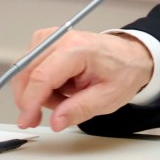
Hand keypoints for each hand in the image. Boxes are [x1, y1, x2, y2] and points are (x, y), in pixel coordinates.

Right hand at [13, 28, 153, 131]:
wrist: (132, 56)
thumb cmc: (124, 71)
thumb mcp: (109, 97)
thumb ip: (80, 109)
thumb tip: (56, 121)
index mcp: (79, 49)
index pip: (42, 76)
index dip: (30, 102)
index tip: (26, 120)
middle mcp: (62, 38)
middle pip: (27, 72)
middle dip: (31, 99)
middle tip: (41, 117)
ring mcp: (53, 38)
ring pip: (26, 71)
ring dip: (39, 91)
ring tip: (67, 97)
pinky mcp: (47, 42)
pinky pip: (31, 67)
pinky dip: (40, 83)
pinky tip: (61, 87)